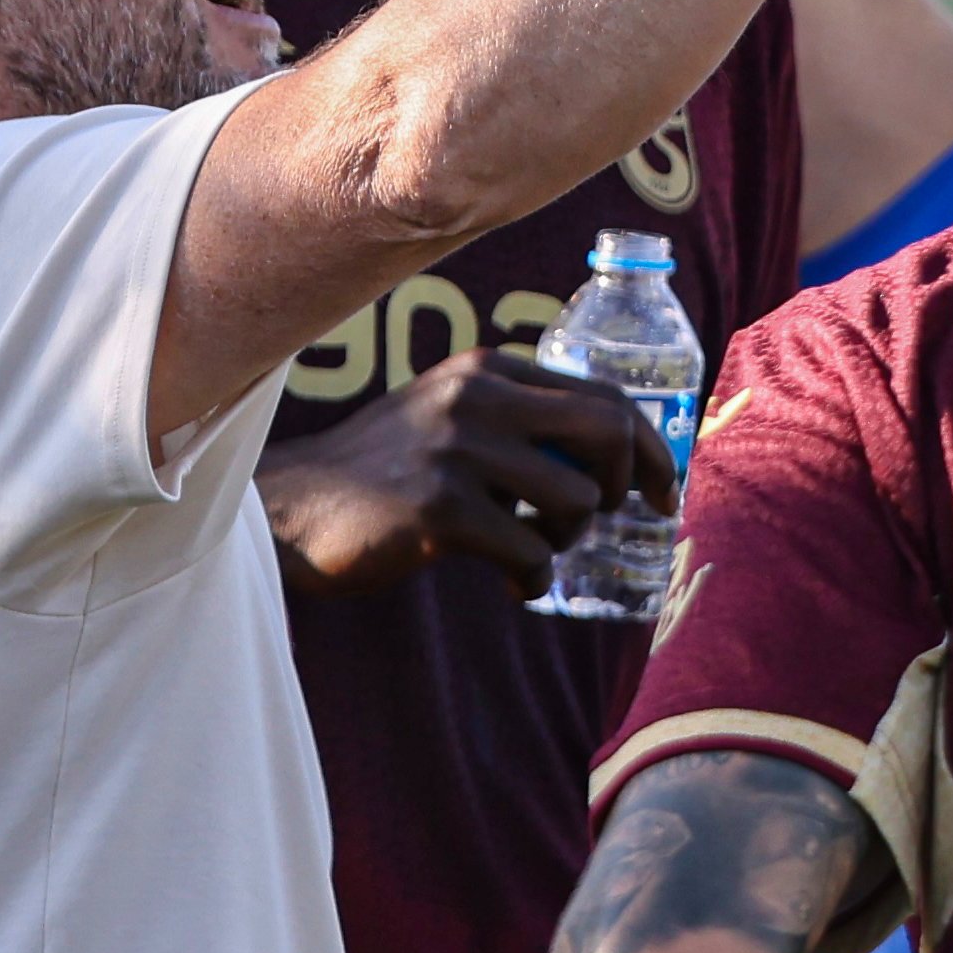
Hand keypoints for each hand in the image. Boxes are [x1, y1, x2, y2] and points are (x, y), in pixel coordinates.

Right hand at [262, 348, 673, 598]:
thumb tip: (607, 460)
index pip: (603, 394)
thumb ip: (515, 420)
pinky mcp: (439, 510)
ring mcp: (457, 451)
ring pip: (575, 501)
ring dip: (566, 541)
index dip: (646, 448)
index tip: (658, 490)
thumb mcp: (447, 418)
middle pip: (607, 433)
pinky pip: (529, 553)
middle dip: (625, 485)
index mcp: (487, 370)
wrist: (294, 508)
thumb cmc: (379, 474)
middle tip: (606, 522)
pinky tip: (507, 583)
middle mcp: (477, 397)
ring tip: (530, 552)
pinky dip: (531, 578)